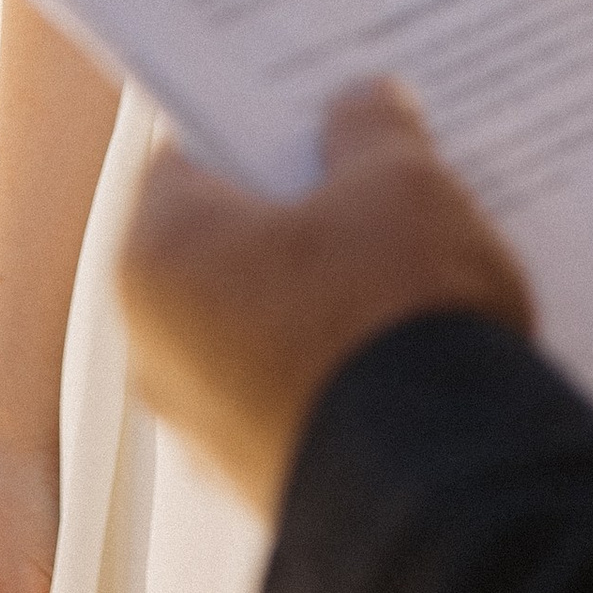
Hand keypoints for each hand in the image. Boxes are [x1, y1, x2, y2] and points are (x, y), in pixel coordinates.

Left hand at [119, 79, 533, 514]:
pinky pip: (293, 391)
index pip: (190, 154)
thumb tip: (362, 107)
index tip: (315, 100)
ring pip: (262, 320)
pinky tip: (411, 337)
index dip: (258, 120)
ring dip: (323, 288)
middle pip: (227, 240)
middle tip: (372, 167)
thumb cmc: (392, 313)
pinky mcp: (261, 481)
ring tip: (413, 251)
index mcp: (156, 255)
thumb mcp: (398, 182)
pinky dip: (338, 361)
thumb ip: (372, 128)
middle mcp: (154, 346)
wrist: (438, 491)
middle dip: (299, 206)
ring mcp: (204, 428)